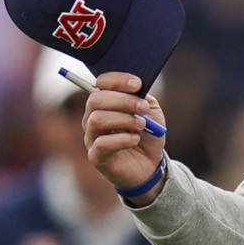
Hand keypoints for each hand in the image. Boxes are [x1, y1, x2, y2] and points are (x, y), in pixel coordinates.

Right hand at [83, 72, 167, 201]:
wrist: (151, 164)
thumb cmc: (148, 134)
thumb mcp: (150, 111)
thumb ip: (142, 96)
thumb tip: (135, 87)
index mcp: (105, 103)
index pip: (101, 83)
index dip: (118, 80)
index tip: (138, 84)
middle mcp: (92, 118)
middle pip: (95, 100)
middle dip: (123, 100)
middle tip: (143, 109)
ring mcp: (91, 138)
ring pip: (96, 120)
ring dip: (124, 119)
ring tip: (141, 125)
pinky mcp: (96, 157)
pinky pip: (101, 143)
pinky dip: (123, 139)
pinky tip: (135, 140)